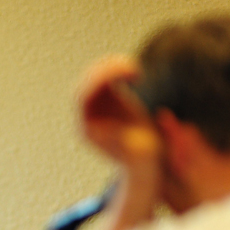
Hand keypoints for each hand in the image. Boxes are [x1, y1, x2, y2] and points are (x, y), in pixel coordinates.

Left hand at [79, 56, 164, 229]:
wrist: (146, 162)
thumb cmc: (145, 160)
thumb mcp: (145, 156)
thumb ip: (139, 153)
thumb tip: (136, 146)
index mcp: (86, 129)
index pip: (82, 96)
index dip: (101, 80)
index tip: (128, 76)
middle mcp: (85, 116)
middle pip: (85, 82)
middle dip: (107, 70)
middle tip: (133, 69)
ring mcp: (93, 107)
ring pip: (92, 76)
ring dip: (111, 67)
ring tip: (136, 71)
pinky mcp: (105, 100)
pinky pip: (103, 77)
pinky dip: (116, 69)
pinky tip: (135, 74)